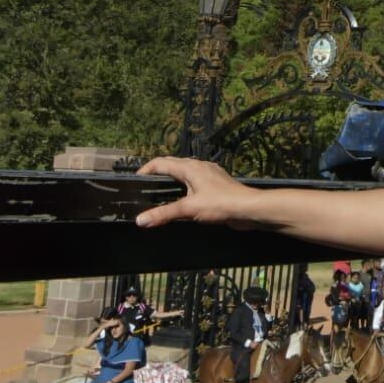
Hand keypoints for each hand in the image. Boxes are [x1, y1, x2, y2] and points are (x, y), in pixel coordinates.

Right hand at [135, 157, 261, 229]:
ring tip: (158, 194)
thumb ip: (163, 214)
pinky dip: (183, 188)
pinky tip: (182, 200)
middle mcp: (198, 166)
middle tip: (143, 188)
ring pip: (184, 173)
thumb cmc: (220, 204)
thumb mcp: (188, 209)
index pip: (160, 162)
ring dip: (171, 181)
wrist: (249, 208)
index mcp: (190, 167)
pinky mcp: (215, 185)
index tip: (134, 181)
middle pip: (172, 165)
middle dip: (157, 174)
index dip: (145, 170)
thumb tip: (140, 220)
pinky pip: (194, 182)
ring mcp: (208, 175)